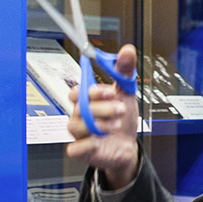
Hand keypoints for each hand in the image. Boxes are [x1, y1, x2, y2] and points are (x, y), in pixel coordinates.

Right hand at [65, 44, 140, 189]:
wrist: (128, 146)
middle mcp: (80, 116)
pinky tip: (99, 141)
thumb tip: (127, 50)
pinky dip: (86, 145)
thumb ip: (124, 71)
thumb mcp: (126, 93)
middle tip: (120, 109)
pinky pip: (74, 149)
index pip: (77, 92)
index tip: (111, 91)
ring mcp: (80, 134)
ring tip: (117, 124)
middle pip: (78, 108)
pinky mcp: (82, 151)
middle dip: (101, 107)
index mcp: (87, 101)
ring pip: (76, 126)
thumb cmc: (121, 118)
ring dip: (98, 124)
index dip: (92, 92)